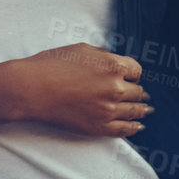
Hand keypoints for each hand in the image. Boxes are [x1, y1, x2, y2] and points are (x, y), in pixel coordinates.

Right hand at [7, 44, 151, 137]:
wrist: (33, 88)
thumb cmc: (52, 64)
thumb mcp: (82, 49)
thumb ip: (104, 56)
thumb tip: (115, 63)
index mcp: (113, 65)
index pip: (136, 70)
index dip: (132, 73)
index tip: (130, 76)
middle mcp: (115, 88)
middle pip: (138, 91)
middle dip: (137, 90)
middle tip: (139, 93)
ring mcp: (108, 109)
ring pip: (135, 110)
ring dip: (141, 109)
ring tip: (146, 110)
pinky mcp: (99, 126)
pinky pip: (124, 129)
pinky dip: (133, 127)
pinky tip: (137, 126)